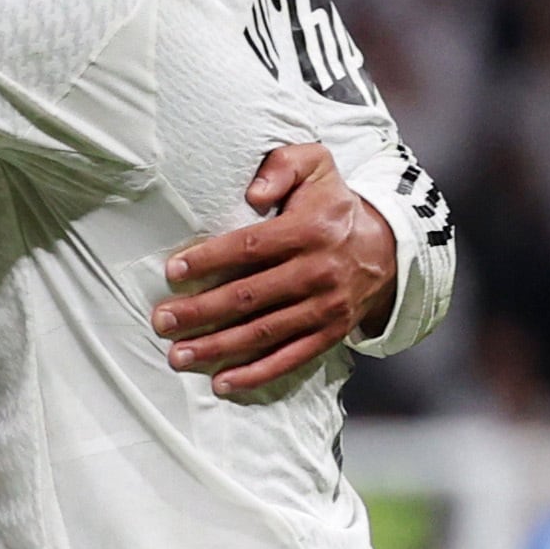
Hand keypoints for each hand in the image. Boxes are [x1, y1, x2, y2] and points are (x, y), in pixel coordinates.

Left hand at [155, 143, 393, 398]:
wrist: (387, 246)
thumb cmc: (331, 204)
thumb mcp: (316, 166)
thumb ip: (283, 166)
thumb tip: (253, 192)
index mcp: (310, 230)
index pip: (251, 246)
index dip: (210, 259)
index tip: (173, 270)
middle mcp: (319, 271)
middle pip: (250, 296)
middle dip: (201, 311)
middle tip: (162, 321)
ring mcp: (326, 307)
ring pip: (265, 332)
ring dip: (218, 347)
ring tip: (178, 356)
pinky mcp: (330, 333)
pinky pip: (291, 358)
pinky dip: (256, 374)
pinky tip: (222, 382)